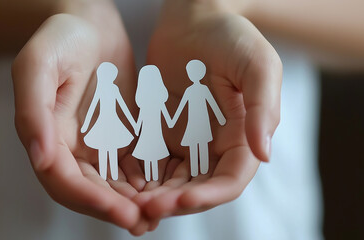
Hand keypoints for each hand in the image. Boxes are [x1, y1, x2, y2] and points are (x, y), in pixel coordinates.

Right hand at [12, 7, 152, 234]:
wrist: (90, 23)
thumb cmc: (62, 38)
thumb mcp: (39, 64)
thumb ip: (33, 109)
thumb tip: (38, 157)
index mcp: (47, 136)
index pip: (65, 182)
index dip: (91, 201)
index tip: (122, 213)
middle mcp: (70, 148)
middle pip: (90, 191)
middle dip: (116, 209)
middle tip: (145, 221)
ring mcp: (95, 144)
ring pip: (113, 185)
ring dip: (133, 203)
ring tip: (159, 214)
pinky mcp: (119, 137)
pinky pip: (132, 166)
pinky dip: (146, 181)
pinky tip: (166, 188)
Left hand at [134, 0, 280, 220]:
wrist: (193, 21)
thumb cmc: (229, 37)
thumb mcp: (256, 65)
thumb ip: (262, 108)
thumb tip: (265, 154)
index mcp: (242, 137)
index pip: (230, 180)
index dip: (210, 196)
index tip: (183, 200)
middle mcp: (215, 147)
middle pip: (197, 189)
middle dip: (175, 203)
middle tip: (147, 209)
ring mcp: (187, 143)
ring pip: (171, 182)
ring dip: (154, 196)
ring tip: (132, 203)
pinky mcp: (161, 134)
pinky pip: (150, 164)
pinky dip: (139, 177)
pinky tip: (122, 182)